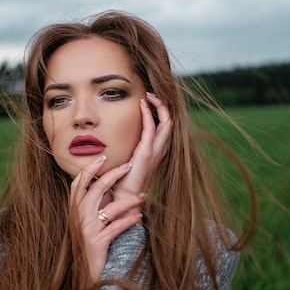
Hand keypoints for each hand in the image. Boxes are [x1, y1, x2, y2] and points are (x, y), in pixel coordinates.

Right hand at [70, 156, 142, 289]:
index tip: (103, 156)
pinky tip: (139, 217)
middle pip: (95, 189)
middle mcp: (78, 217)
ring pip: (109, 207)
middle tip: (128, 165)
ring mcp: (87, 229)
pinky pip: (116, 227)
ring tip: (143, 197)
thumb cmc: (86, 247)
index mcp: (74, 210)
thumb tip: (106, 190)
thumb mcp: (84, 224)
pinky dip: (129, 221)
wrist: (82, 276)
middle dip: (113, 175)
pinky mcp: (97, 242)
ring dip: (129, 200)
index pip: (78, 183)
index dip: (90, 169)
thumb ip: (92, 207)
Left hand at [112, 92, 172, 208]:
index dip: (160, 111)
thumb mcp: (131, 159)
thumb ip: (131, 148)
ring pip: (166, 121)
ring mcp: (156, 150)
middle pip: (169, 120)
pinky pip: (150, 127)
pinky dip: (147, 113)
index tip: (149, 100)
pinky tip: (141, 104)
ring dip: (158, 105)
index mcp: (158, 150)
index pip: (165, 125)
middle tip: (151, 94)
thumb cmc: (126, 180)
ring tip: (149, 95)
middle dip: (162, 105)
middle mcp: (161, 148)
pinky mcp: (147, 151)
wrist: (127, 195)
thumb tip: (120, 136)